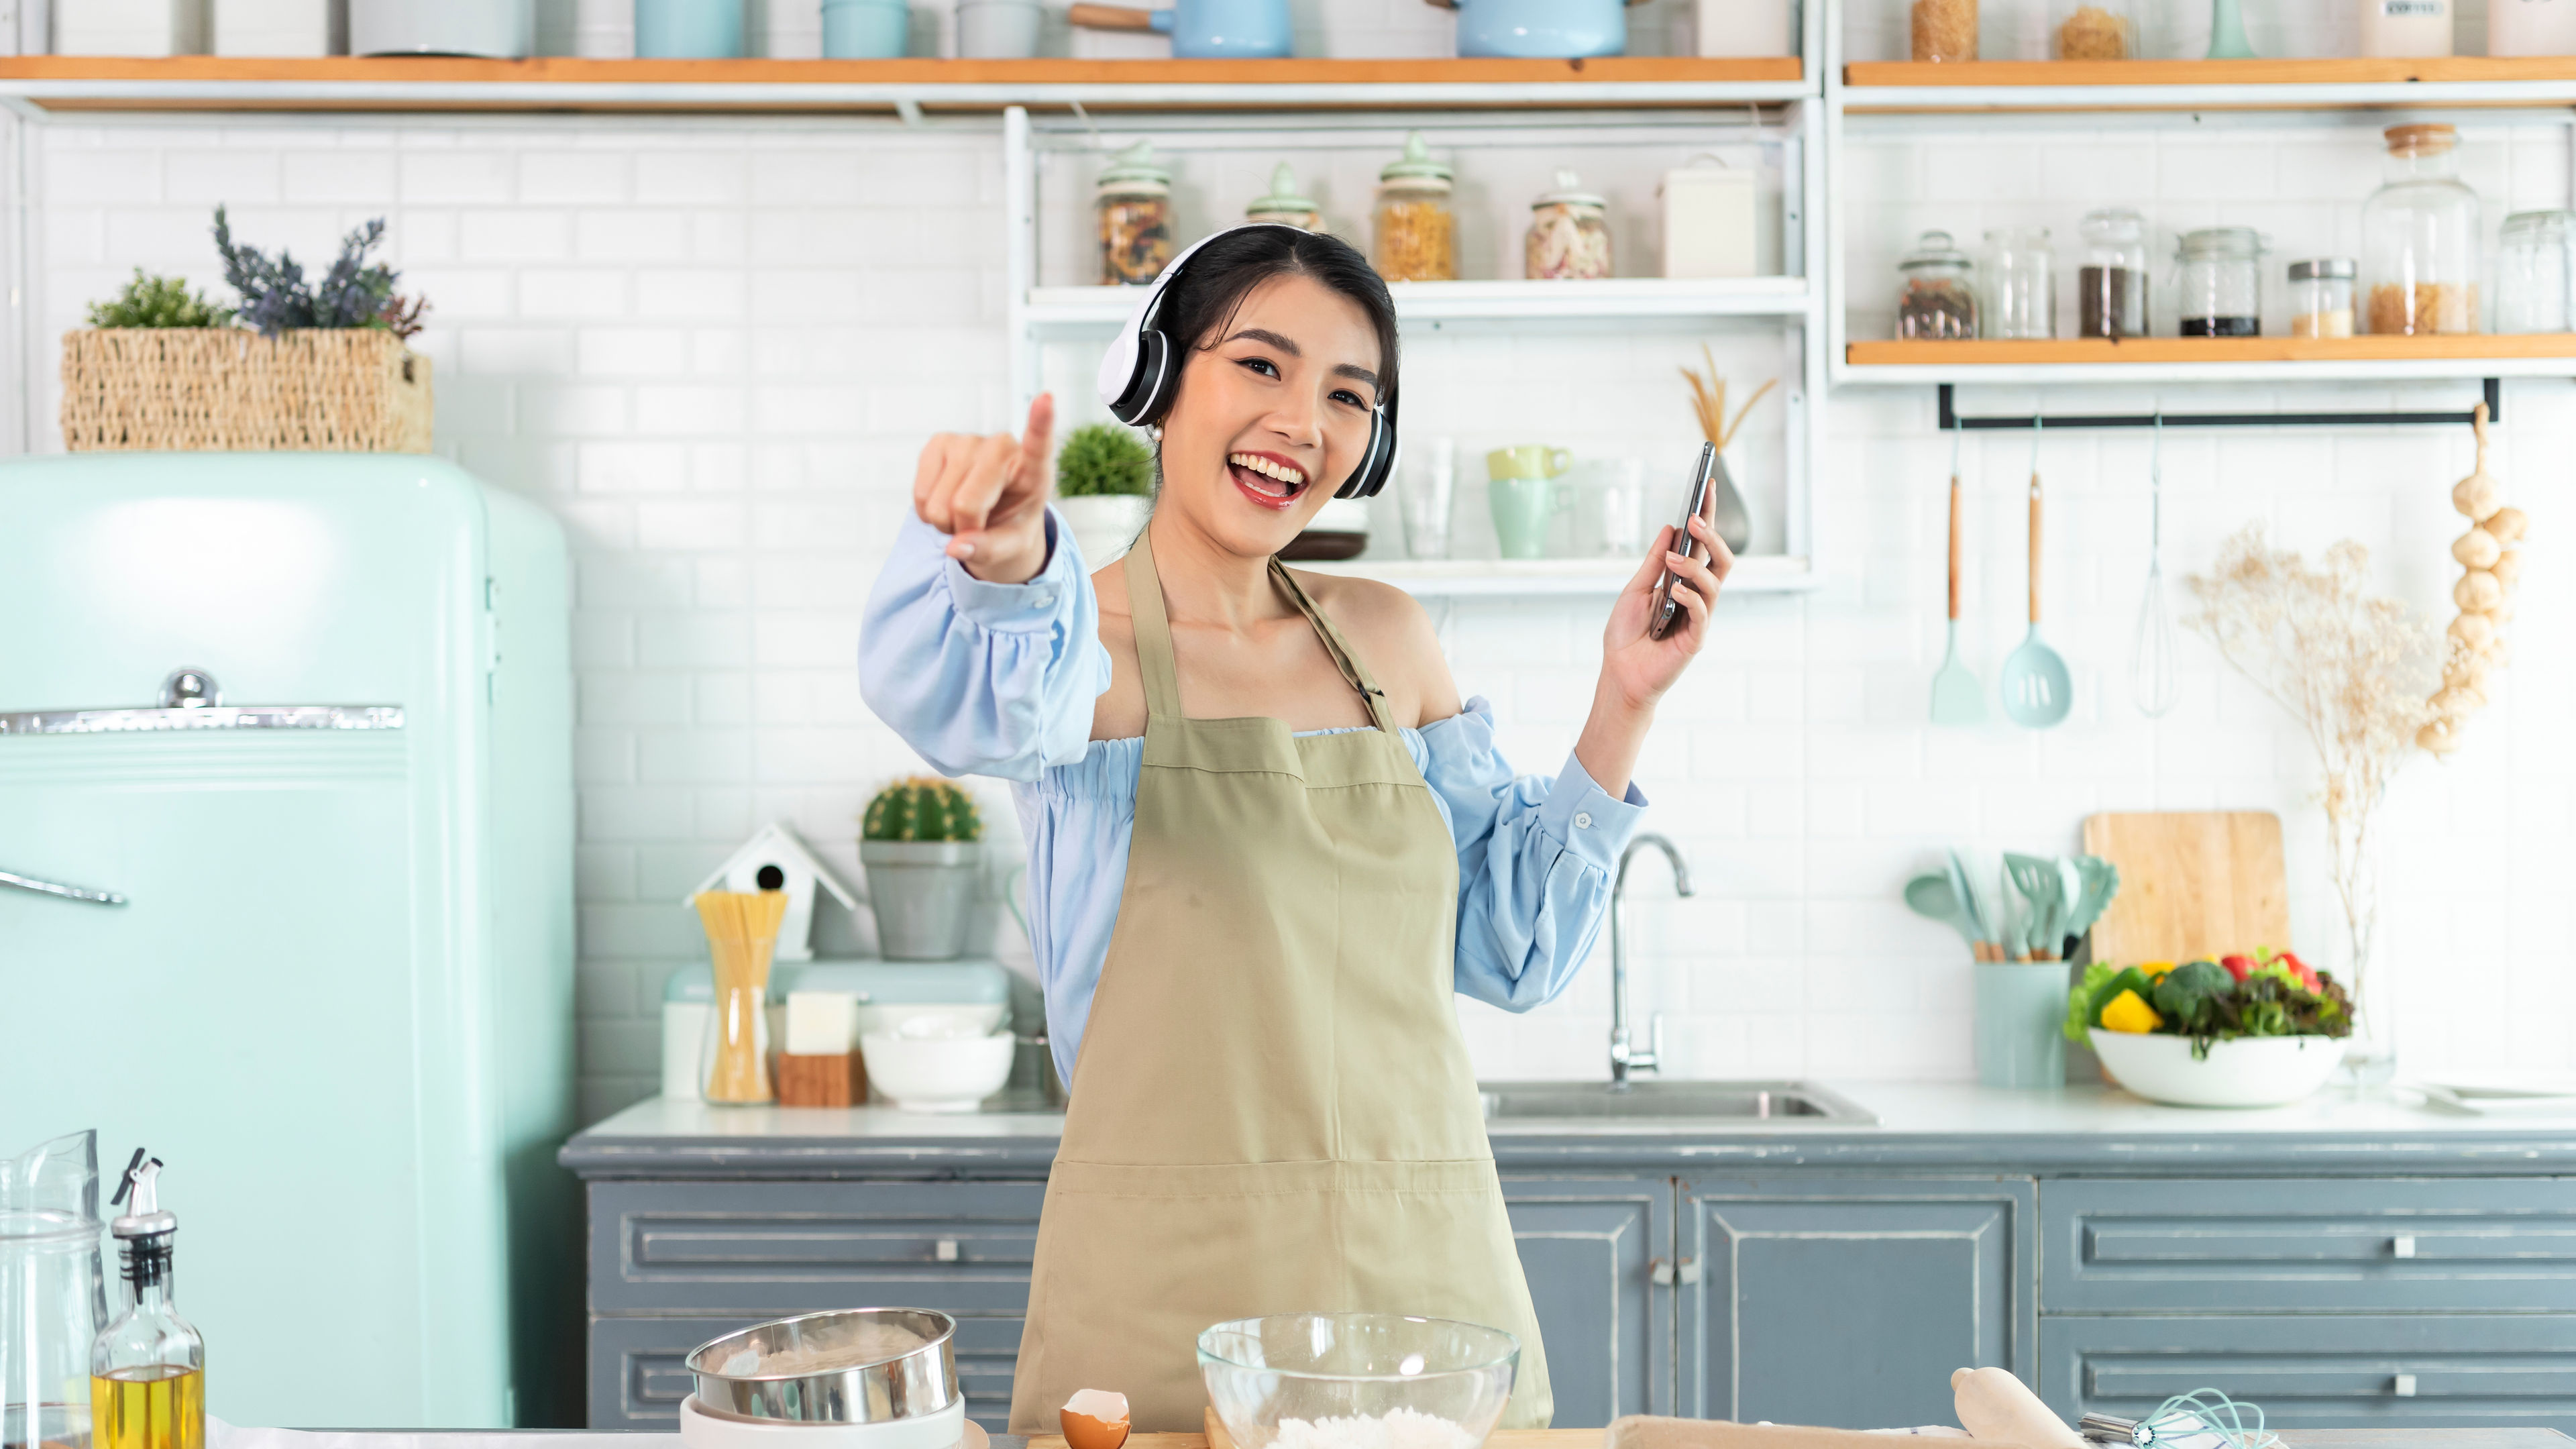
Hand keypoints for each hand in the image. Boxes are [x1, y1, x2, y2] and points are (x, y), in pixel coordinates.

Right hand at [913, 393, 1055, 584]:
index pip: (1039, 444)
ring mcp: (967, 440)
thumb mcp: (1011, 547)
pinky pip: (920, 494)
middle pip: (966, 504)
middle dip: (964, 527)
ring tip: (964, 512)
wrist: (991, 515)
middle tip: (978, 524)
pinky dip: (927, 512)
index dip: (1040, 422)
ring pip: (938, 504)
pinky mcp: (939, 442)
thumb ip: (989, 550)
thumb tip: (955, 548)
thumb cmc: (1010, 524)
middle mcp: (1001, 445)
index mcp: (1034, 468)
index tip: (1046, 398)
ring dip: (945, 521)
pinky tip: (945, 501)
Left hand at [1572, 506, 1729, 798]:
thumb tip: (1671, 527)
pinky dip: (1690, 595)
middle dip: (1713, 535)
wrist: (1619, 675)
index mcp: (1684, 582)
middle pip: (1721, 560)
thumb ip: (1654, 561)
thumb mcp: (1635, 590)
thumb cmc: (1626, 636)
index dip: (1708, 515)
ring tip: (1672, 559)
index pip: (1702, 545)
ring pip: (1715, 583)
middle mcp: (1697, 597)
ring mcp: (1700, 618)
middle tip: (1695, 517)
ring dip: (1695, 565)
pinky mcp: (1696, 639)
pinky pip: (1703, 612)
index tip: (1708, 483)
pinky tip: (1672, 590)